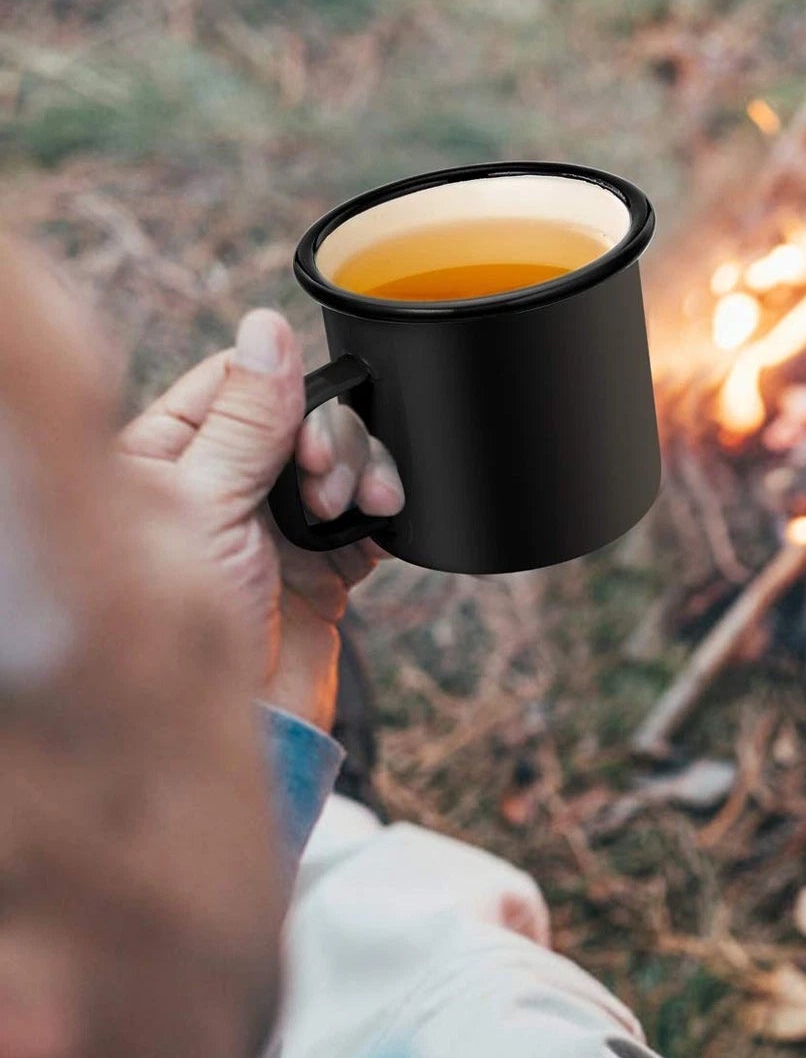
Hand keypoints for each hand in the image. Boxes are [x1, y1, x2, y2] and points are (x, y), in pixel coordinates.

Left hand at [118, 309, 403, 729]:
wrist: (237, 727)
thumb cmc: (181, 629)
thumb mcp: (204, 506)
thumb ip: (246, 420)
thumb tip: (267, 330)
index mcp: (168, 458)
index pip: (235, 383)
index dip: (282, 391)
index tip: (304, 425)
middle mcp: (222, 486)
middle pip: (299, 419)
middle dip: (329, 441)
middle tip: (324, 484)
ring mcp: (275, 528)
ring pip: (341, 465)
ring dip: (363, 475)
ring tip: (358, 508)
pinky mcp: (323, 568)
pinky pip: (370, 520)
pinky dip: (386, 516)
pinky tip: (386, 518)